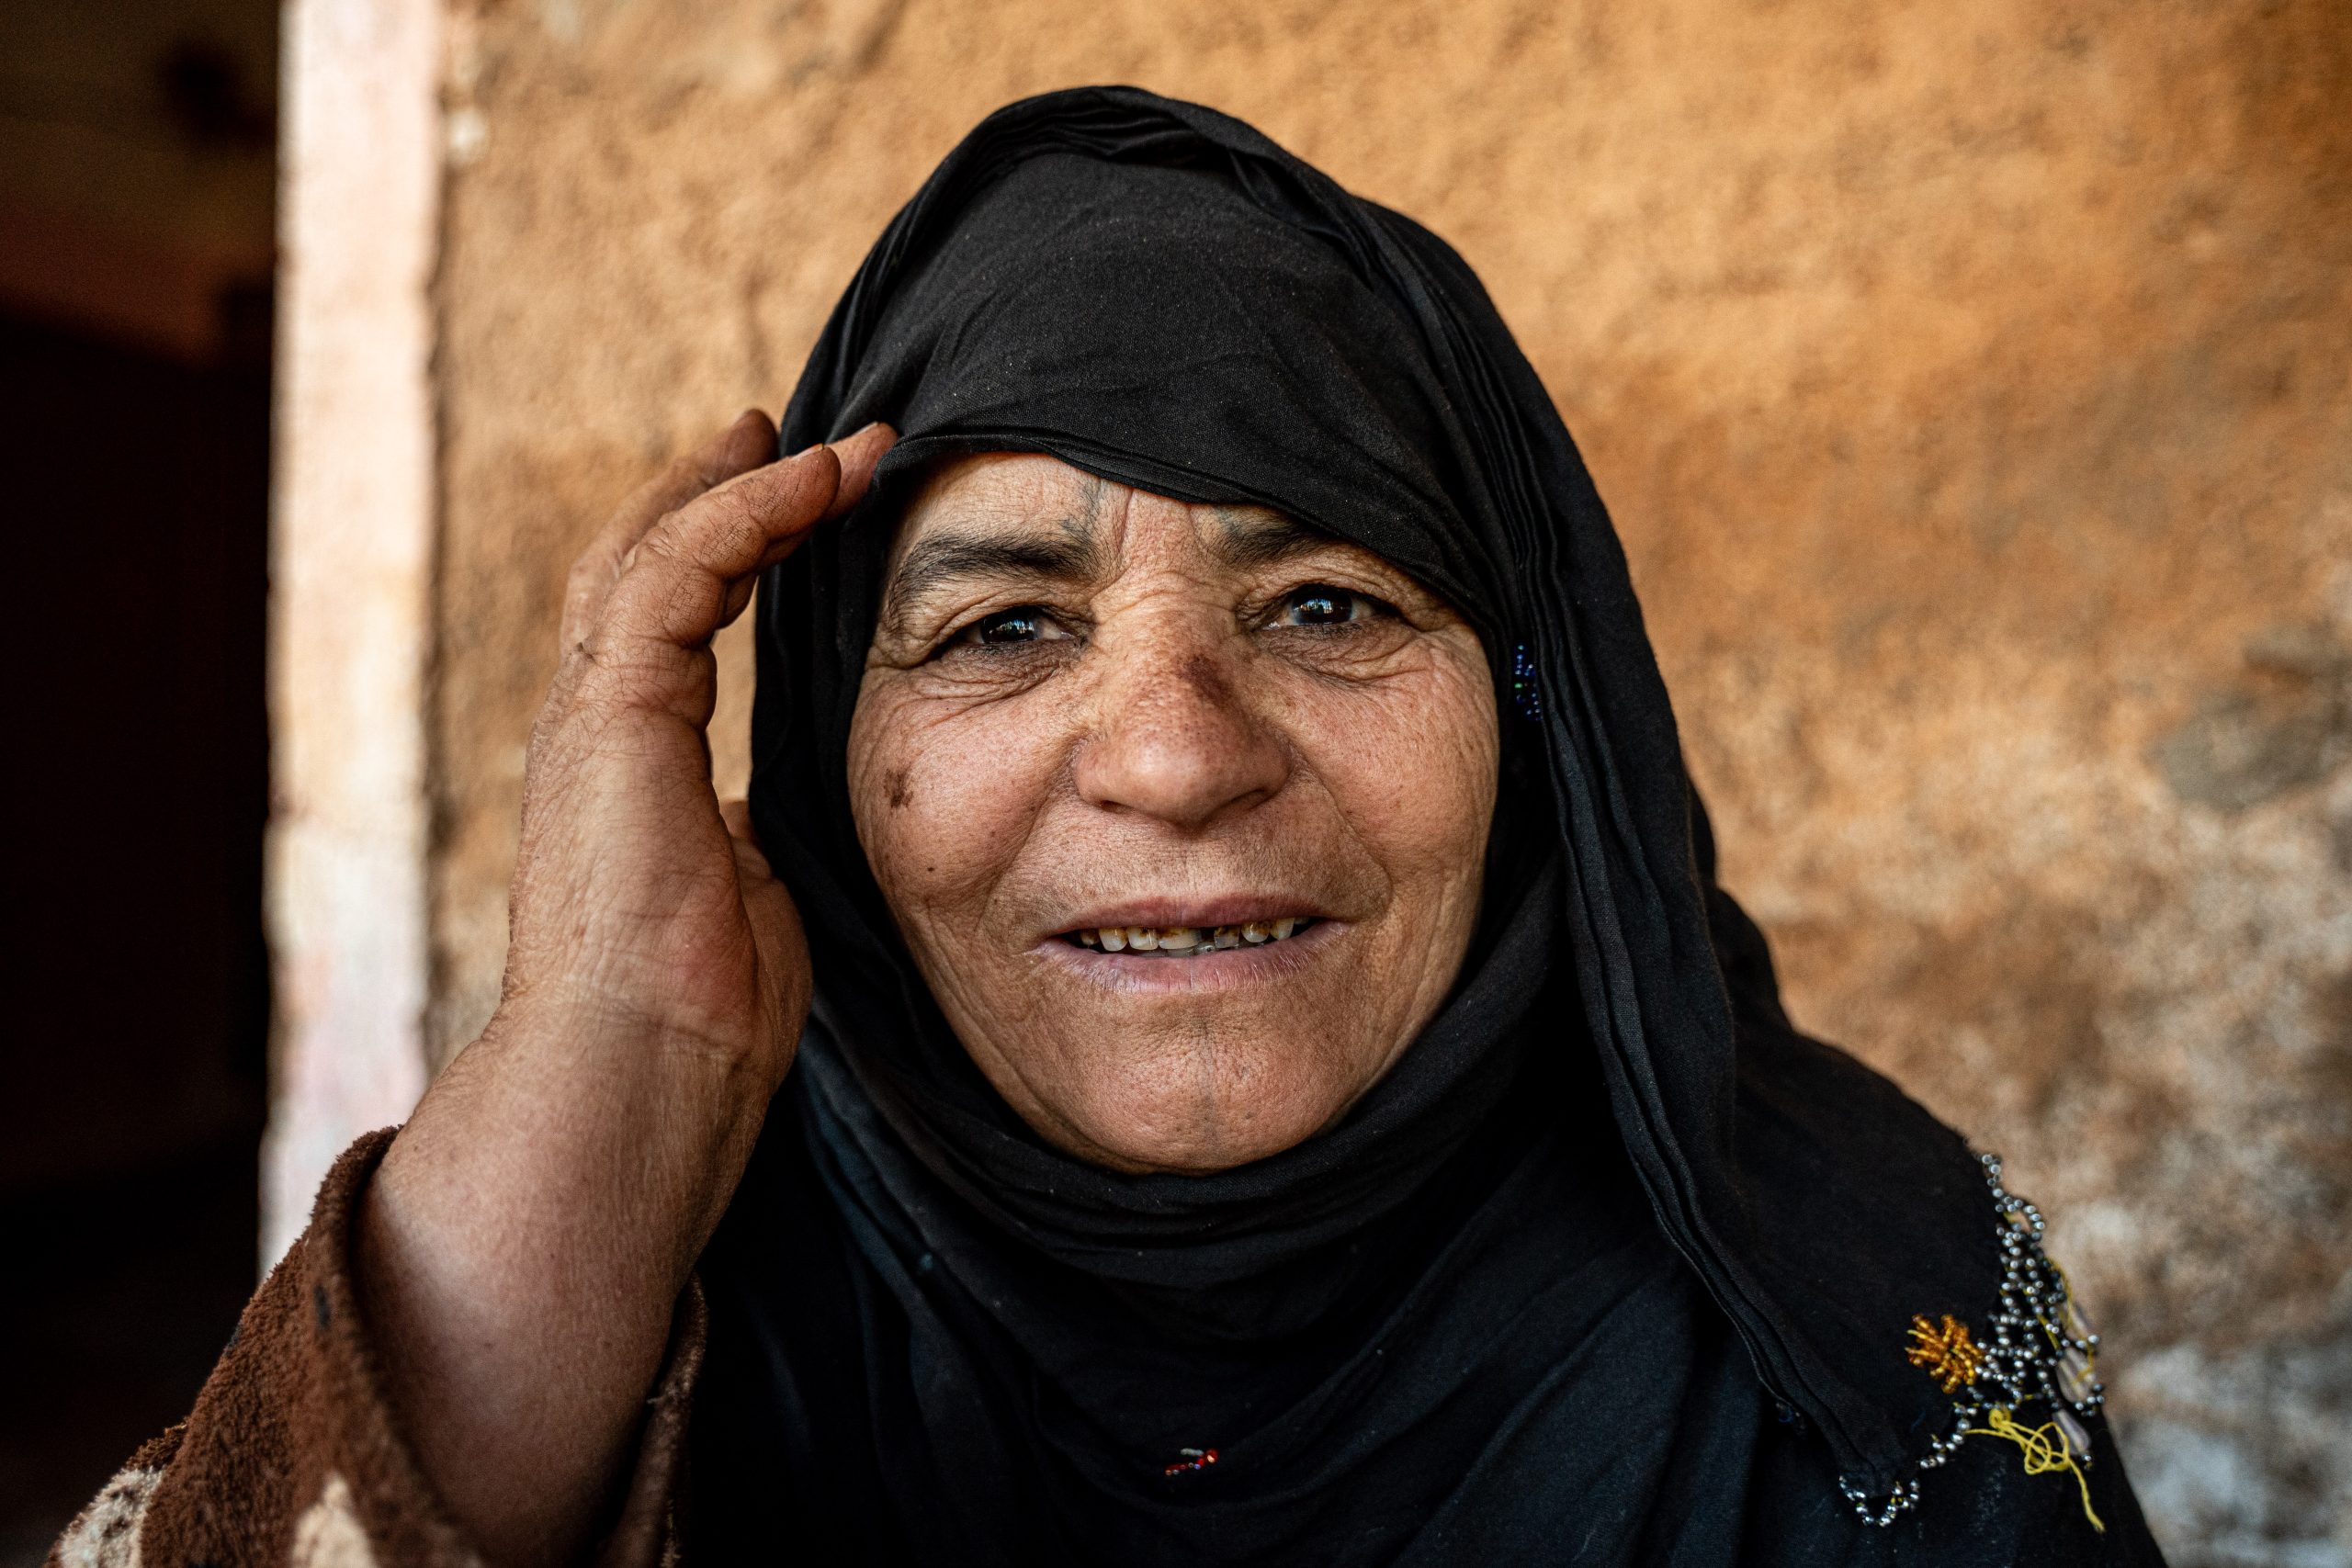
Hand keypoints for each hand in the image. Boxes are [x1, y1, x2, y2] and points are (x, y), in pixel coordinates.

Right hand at [504, 410, 889, 1091]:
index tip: (798, 501)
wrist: (645, 1069)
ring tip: (827, 444)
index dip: (728, 552)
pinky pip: (677, 572)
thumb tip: (763, 823)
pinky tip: (812, 479)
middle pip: (642, 564)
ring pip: (652, 551)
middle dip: (721, 491)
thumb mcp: (745, 891)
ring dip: (745, 485)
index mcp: (626, 763)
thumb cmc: (702, 1011)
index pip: (668, 623)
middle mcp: (594, 725)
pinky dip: (745, 511)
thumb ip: (746, 836)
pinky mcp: (615, 712)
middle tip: (799, 439)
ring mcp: (593, 715)